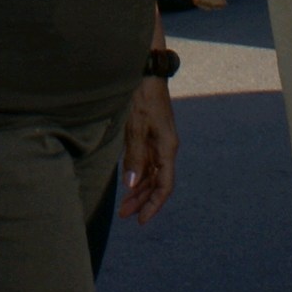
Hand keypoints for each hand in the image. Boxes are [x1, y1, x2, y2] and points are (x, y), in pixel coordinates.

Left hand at [121, 76, 178, 222]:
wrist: (146, 70)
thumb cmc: (142, 96)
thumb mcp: (136, 126)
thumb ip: (134, 156)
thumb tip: (131, 185)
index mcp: (167, 147)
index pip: (164, 185)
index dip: (153, 205)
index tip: (141, 220)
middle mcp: (165, 147)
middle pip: (158, 183)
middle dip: (142, 201)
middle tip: (124, 215)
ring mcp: (158, 141)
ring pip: (151, 174)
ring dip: (139, 190)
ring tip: (124, 205)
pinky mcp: (150, 135)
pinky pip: (145, 162)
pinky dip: (137, 175)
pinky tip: (127, 183)